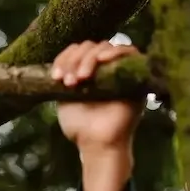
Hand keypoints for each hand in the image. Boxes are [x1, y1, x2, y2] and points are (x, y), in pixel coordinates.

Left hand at [53, 41, 142, 156]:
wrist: (97, 144)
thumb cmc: (80, 128)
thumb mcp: (63, 99)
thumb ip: (64, 77)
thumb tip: (59, 60)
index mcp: (84, 72)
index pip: (75, 51)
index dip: (64, 58)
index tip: (55, 77)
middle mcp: (102, 68)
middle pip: (88, 46)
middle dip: (74, 60)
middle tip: (70, 82)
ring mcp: (118, 70)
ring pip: (104, 46)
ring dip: (88, 59)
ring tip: (81, 79)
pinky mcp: (135, 74)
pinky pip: (129, 51)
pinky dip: (114, 51)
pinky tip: (102, 60)